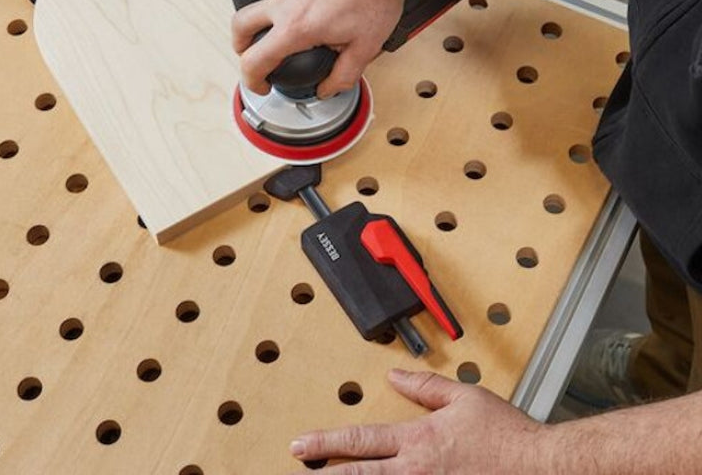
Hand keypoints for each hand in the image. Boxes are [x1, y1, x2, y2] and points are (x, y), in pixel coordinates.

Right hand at [231, 0, 407, 97]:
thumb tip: (328, 88)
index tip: (262, 85)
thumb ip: (343, 76)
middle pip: (240, 25)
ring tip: (293, 33)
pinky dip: (287, 4)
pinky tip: (312, 8)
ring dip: (268, 23)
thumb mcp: (365, 47)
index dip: (252, 80)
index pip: (254, 60)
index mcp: (296, 27)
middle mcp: (285, 1)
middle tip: (253, 57)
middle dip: (240, 46)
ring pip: (263, 5)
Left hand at [289, 369, 549, 473]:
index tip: (299, 445)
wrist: (544, 470)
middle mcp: (416, 473)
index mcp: (418, 441)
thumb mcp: (465, 398)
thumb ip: (425, 387)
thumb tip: (396, 376)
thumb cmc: (509, 438)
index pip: (360, 441)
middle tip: (298, 470)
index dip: (325, 444)